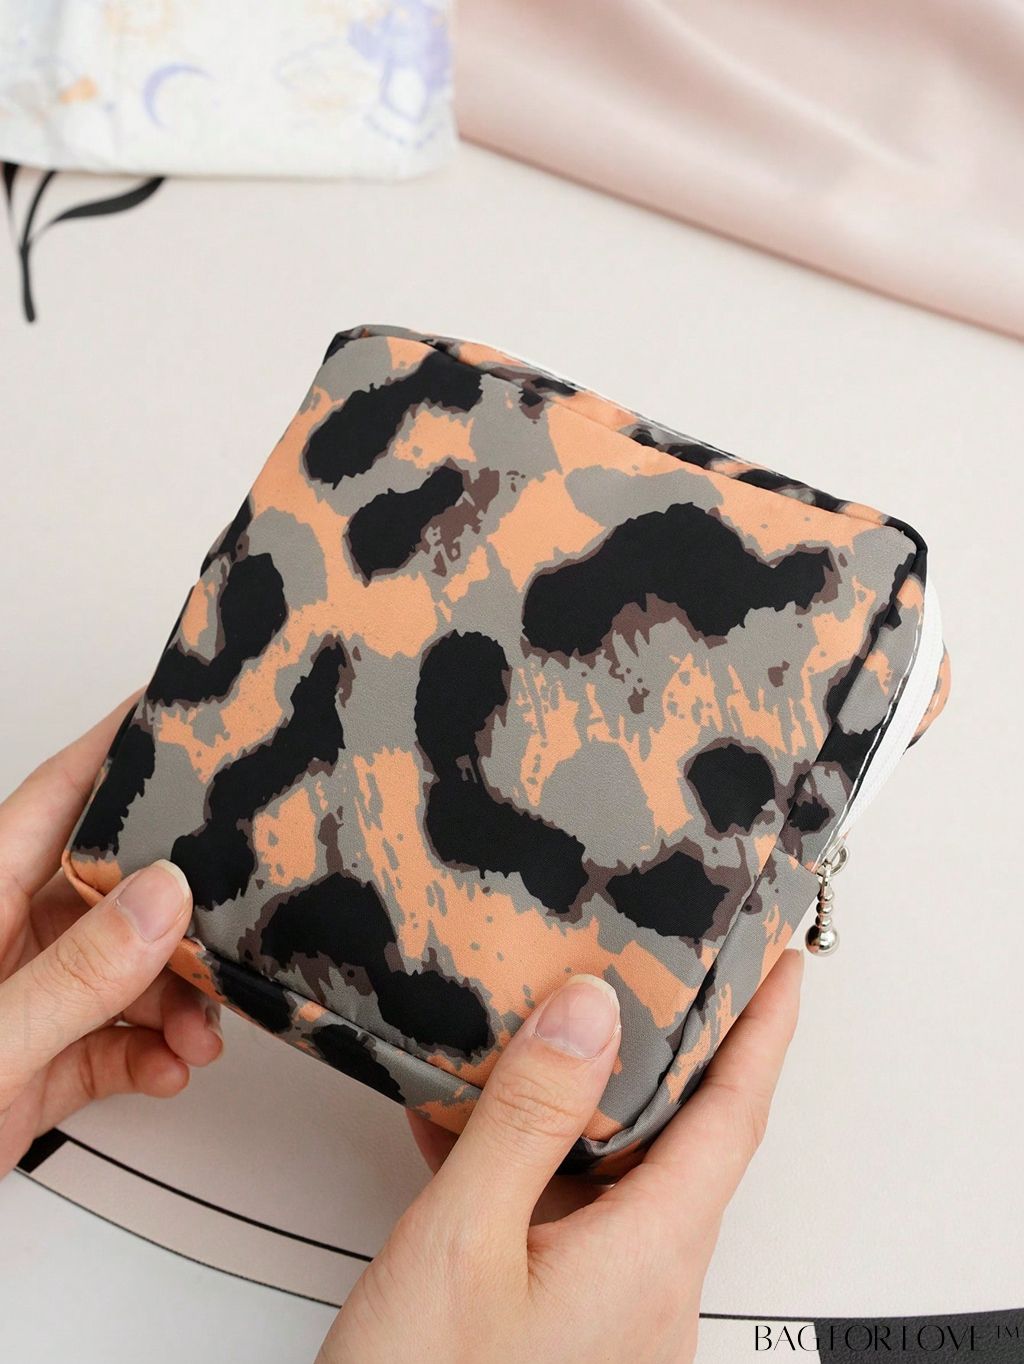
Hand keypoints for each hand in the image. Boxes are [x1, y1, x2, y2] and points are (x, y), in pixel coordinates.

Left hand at [0, 698, 221, 1177]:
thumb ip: (78, 973)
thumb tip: (162, 899)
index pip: (58, 796)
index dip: (118, 745)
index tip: (180, 707)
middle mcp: (6, 938)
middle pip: (116, 886)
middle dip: (182, 911)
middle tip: (236, 920)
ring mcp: (26, 999)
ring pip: (129, 967)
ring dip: (181, 998)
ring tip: (206, 1028)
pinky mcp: (41, 1060)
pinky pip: (117, 1036)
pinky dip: (154, 1052)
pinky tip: (171, 1066)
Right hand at [319, 952, 802, 1363]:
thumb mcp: (465, 1243)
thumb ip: (530, 1119)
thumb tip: (591, 1012)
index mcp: (649, 1257)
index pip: (734, 1114)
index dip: (763, 1029)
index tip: (781, 964)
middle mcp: (644, 1284)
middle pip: (674, 1134)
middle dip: (664, 1044)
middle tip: (653, 963)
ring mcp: (600, 1308)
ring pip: (605, 1170)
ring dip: (573, 1099)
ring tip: (545, 1024)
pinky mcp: (556, 1323)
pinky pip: (556, 1214)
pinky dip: (520, 1158)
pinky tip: (465, 1122)